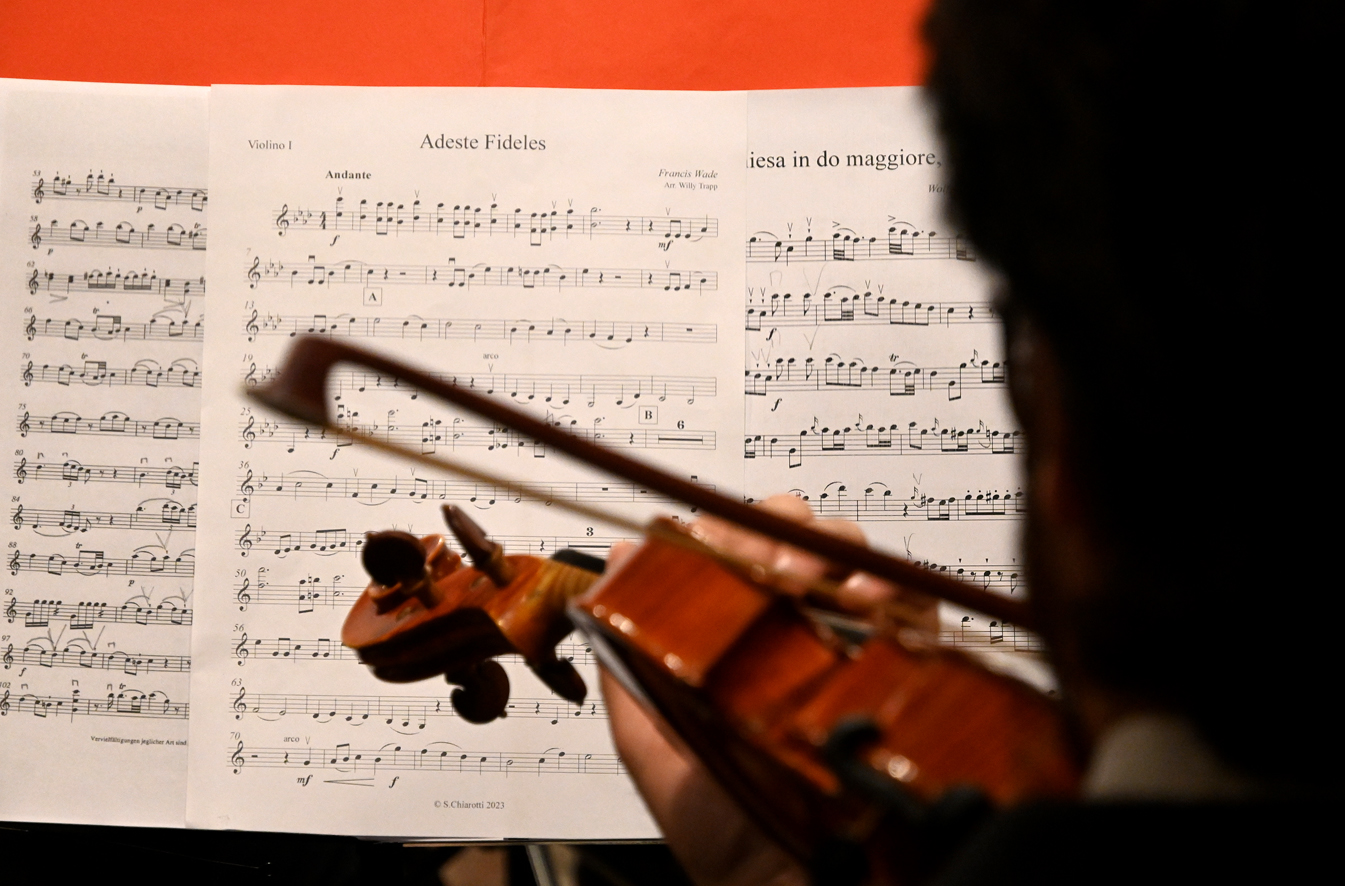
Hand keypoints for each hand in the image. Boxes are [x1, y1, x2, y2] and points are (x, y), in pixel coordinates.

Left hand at [600, 495, 934, 885]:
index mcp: (738, 637)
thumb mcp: (650, 736)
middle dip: (779, 528)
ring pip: (855, 558)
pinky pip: (913, 609)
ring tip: (798, 577)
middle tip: (759, 558)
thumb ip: (628, 649)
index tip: (707, 539)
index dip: (726, 530)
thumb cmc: (717, 824)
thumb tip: (616, 562)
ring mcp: (852, 647)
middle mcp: (798, 632)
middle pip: (802, 538)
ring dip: (826, 550)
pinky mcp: (901, 671)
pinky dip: (891, 588)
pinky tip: (859, 599)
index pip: (739, 549)